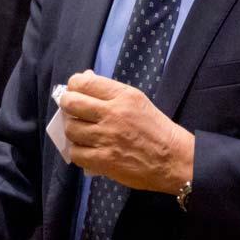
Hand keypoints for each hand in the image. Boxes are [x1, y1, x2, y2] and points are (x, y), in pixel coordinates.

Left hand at [60, 70, 193, 193]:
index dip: (73, 86)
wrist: (173, 159)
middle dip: (66, 105)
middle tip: (70, 110)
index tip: (74, 91)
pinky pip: (76, 153)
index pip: (84, 83)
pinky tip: (86, 150)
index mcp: (122, 96)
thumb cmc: (156, 128)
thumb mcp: (137, 101)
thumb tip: (85, 78)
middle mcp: (112, 114)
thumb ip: (110, 92)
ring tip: (81, 133)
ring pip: (71, 129)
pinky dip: (78, 151)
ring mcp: (106, 138)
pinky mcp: (104, 160)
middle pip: (71, 103)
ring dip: (73, 131)